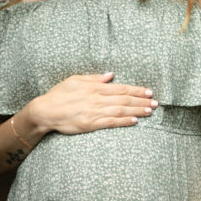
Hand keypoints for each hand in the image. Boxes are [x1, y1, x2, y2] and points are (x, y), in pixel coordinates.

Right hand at [31, 72, 157, 135]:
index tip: (148, 91)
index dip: (136, 90)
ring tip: (150, 111)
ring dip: (137, 111)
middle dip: (141, 100)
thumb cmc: (59, 95)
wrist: (44, 111)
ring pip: (120, 111)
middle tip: (156, 102)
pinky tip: (134, 121)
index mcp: (94, 87)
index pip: (120, 88)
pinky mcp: (90, 124)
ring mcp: (94, 112)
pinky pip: (110, 123)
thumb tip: (110, 75)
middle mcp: (96, 99)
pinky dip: (123, 121)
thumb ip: (94, 78)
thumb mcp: (75, 80)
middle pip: (124, 99)